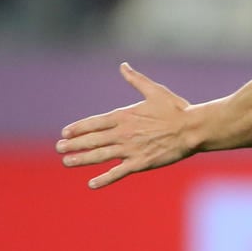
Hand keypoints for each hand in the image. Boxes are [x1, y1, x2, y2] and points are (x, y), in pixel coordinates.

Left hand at [57, 63, 196, 188]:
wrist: (192, 129)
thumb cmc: (176, 109)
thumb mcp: (154, 91)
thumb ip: (135, 80)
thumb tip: (123, 65)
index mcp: (124, 116)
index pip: (94, 123)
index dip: (78, 128)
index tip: (65, 132)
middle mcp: (123, 133)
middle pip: (92, 139)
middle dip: (73, 144)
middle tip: (59, 148)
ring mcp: (130, 149)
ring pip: (99, 156)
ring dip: (81, 159)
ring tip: (67, 162)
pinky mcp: (140, 163)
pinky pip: (118, 172)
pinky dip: (104, 179)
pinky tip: (91, 184)